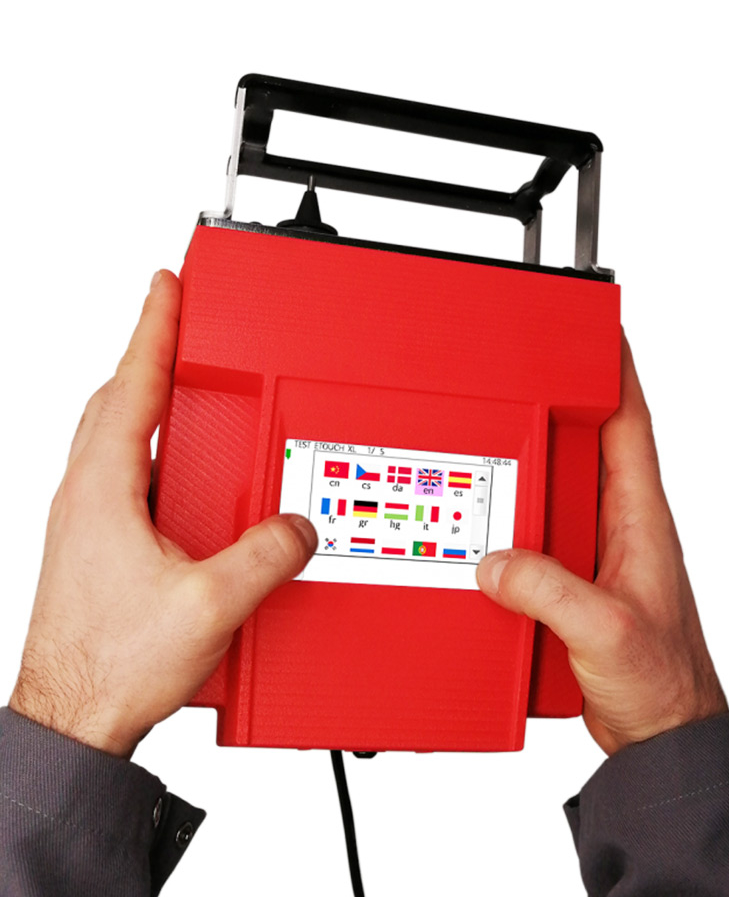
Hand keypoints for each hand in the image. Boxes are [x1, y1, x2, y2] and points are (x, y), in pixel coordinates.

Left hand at [9, 271, 316, 757]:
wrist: (71, 718)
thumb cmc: (111, 663)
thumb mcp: (210, 604)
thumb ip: (264, 557)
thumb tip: (295, 526)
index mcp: (105, 490)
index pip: (132, 386)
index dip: (153, 328)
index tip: (167, 286)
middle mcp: (86, 496)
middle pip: (117, 401)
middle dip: (149, 356)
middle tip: (178, 328)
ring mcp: (85, 522)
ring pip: (116, 438)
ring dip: (147, 404)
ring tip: (185, 390)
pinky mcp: (94, 547)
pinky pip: (124, 477)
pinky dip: (151, 454)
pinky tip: (182, 476)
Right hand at [477, 335, 726, 755]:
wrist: (658, 733)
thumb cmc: (663, 681)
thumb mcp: (604, 628)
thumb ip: (549, 591)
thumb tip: (496, 563)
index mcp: (639, 519)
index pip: (630, 424)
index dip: (614, 370)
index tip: (594, 331)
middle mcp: (614, 528)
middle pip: (577, 451)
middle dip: (546, 416)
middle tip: (509, 391)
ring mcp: (589, 555)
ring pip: (545, 498)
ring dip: (517, 482)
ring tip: (480, 466)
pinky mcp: (566, 584)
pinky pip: (528, 545)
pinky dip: (504, 536)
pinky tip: (480, 542)